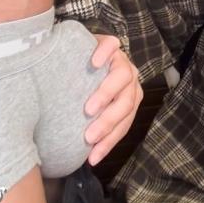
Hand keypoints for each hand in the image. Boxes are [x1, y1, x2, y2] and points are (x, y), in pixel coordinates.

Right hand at [83, 34, 142, 165]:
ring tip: (90, 108)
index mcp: (128, 98)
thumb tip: (80, 159)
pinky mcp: (109, 43)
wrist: (74, 54)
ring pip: (123, 76)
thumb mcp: (86, 108)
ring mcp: (121, 60)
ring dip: (108, 94)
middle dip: (108, 122)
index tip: (92, 158)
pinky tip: (94, 64)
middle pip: (127, 102)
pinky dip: (105, 54)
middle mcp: (129, 80)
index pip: (125, 123)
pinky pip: (112, 45)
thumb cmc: (79, 88)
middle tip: (89, 136)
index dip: (110, 142)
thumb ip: (89, 125)